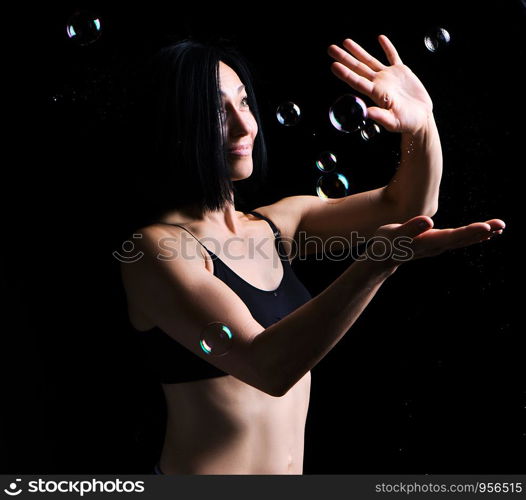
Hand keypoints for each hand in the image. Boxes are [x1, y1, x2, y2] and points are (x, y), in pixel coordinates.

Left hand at [328, 35, 432, 134]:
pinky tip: (380, 38)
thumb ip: (379, 116)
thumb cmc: (406, 123)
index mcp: (376, 93)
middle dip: (344, 58)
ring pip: (370, 60)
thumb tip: (365, 112)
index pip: (357, 81)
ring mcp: (389, 77)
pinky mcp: (401, 72)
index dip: (345, 73)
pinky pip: (393, 56)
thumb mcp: (392, 121)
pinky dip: (387, 47)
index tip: (334, 65)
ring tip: (345, 42)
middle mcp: (379, 83)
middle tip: (330, 49)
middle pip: (358, 68)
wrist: (420, 119)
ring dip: (358, 51)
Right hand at [366, 215, 505, 268]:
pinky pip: (459, 239)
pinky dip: (473, 235)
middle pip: (462, 239)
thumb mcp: (393, 234)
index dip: (469, 232)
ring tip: (498, 227)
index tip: (486, 227)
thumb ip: (410, 228)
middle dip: (482, 232)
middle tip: (501, 224)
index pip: (452, 236)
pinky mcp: (437, 243)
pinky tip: (485, 232)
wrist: (382, 257)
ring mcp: (438, 246)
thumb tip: (429, 221)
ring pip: (463, 240)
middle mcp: (436, 246)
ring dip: (481, 234)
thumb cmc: (385, 243)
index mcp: (427, 242)